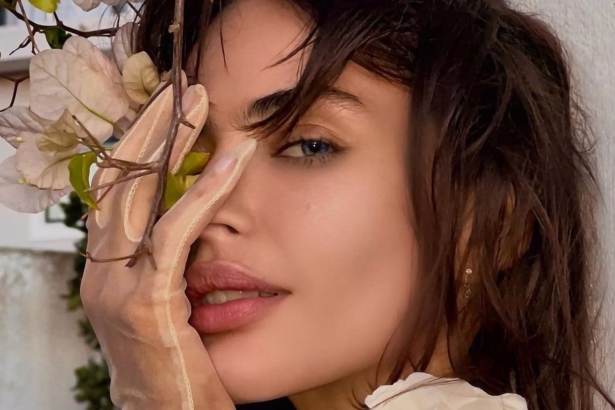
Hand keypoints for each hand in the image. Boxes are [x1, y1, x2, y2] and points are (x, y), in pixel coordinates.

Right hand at [80, 84, 255, 409]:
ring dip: (169, 145)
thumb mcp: (171, 303)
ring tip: (199, 105)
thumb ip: (173, 262)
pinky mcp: (146, 305)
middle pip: (119, 183)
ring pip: (139, 198)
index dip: (139, 149)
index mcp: (109, 270)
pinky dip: (204, 194)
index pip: (118, 194)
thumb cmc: (180, 364)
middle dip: (149, 131)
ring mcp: (116, 289)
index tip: (169, 114)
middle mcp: (101, 273)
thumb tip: (201, 221)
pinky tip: (234, 161)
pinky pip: (175, 236)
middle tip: (182, 91)